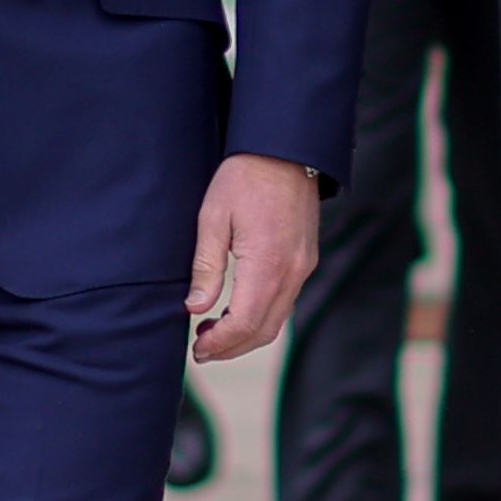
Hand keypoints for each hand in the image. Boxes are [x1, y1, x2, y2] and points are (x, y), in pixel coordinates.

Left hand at [187, 153, 320, 360]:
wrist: (286, 150)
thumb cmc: (244, 178)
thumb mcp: (213, 219)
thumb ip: (206, 267)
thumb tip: (194, 308)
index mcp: (267, 264)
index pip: (244, 323)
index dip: (220, 344)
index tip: (197, 349)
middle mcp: (292, 272)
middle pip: (264, 330)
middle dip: (232, 347)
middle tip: (201, 350)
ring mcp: (303, 267)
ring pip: (278, 320)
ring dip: (247, 334)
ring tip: (214, 332)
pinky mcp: (305, 260)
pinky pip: (286, 301)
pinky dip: (261, 316)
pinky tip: (237, 309)